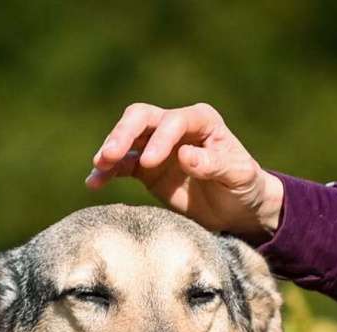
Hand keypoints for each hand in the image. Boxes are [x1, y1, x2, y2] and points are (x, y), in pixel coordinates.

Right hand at [86, 103, 283, 238]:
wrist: (237, 208)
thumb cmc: (243, 186)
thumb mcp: (238, 175)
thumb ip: (214, 164)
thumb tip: (185, 155)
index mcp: (202, 121)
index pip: (174, 121)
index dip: (160, 138)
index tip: (150, 162)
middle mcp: (176, 128)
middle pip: (142, 118)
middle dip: (124, 133)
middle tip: (110, 155)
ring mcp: (158, 147)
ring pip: (127, 138)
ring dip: (111, 150)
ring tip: (98, 166)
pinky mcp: (146, 169)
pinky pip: (122, 166)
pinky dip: (107, 173)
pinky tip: (93, 183)